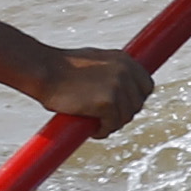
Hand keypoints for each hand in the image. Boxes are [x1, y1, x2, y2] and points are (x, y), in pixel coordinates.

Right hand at [28, 45, 151, 133]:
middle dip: (124, 113)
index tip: (123, 107)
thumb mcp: (94, 60)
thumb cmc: (61, 67)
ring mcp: (118, 86)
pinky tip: (93, 130)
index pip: (146, 85)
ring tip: (97, 125)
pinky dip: (103, 131)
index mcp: (124, 59)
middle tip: (106, 119)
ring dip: (112, 124)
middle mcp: (125, 71)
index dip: (136, 99)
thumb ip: (111, 71)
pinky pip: (112, 125)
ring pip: (126, 117)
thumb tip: (120, 88)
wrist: (43, 71)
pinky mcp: (107, 102)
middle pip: (138, 103)